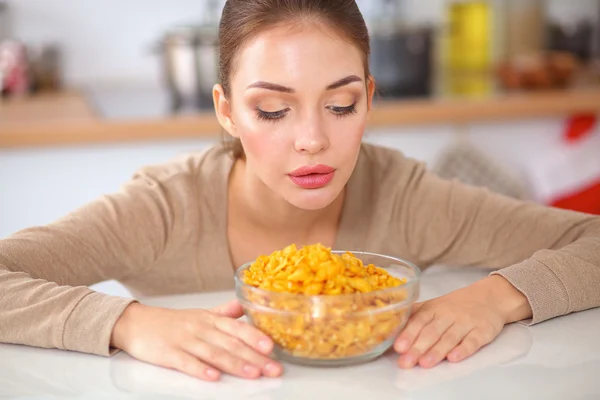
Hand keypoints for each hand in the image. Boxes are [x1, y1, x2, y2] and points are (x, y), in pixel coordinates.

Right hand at [110, 300, 282, 380]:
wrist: (136, 322)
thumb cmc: (172, 321)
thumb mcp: (200, 314)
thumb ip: (224, 313)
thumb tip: (244, 306)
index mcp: (211, 320)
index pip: (238, 328)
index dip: (256, 337)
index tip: (273, 347)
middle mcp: (201, 328)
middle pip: (231, 344)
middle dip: (255, 357)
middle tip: (273, 368)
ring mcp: (185, 340)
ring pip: (214, 353)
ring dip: (235, 364)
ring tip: (253, 373)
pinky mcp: (168, 353)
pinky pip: (186, 362)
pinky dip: (200, 370)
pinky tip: (213, 377)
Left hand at [393, 275, 530, 368]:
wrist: (489, 298)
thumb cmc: (455, 306)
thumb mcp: (433, 306)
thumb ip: (414, 316)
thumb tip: (390, 328)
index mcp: (433, 309)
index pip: (418, 321)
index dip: (407, 334)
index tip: (398, 347)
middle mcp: (448, 315)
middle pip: (431, 332)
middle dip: (417, 347)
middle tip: (406, 361)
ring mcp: (465, 323)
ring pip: (449, 338)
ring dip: (437, 351)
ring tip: (425, 363)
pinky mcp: (482, 331)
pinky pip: (472, 341)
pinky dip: (463, 350)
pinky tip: (454, 358)